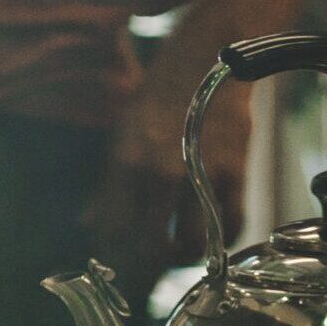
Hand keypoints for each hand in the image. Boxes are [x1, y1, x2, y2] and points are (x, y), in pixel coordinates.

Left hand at [85, 56, 254, 290]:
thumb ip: (108, 184)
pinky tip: (213, 235)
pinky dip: (222, 241)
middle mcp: (163, 171)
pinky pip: (232, 225)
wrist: (210, 57)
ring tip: (180, 252)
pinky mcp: (236, 171)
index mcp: (128, 161)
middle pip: (151, 247)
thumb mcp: (122, 133)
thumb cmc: (161, 95)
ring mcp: (202, 173)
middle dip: (148, 267)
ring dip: (185, 258)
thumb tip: (89, 223)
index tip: (117, 258)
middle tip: (149, 268)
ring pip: (193, 244)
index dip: (113, 253)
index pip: (112, 229)